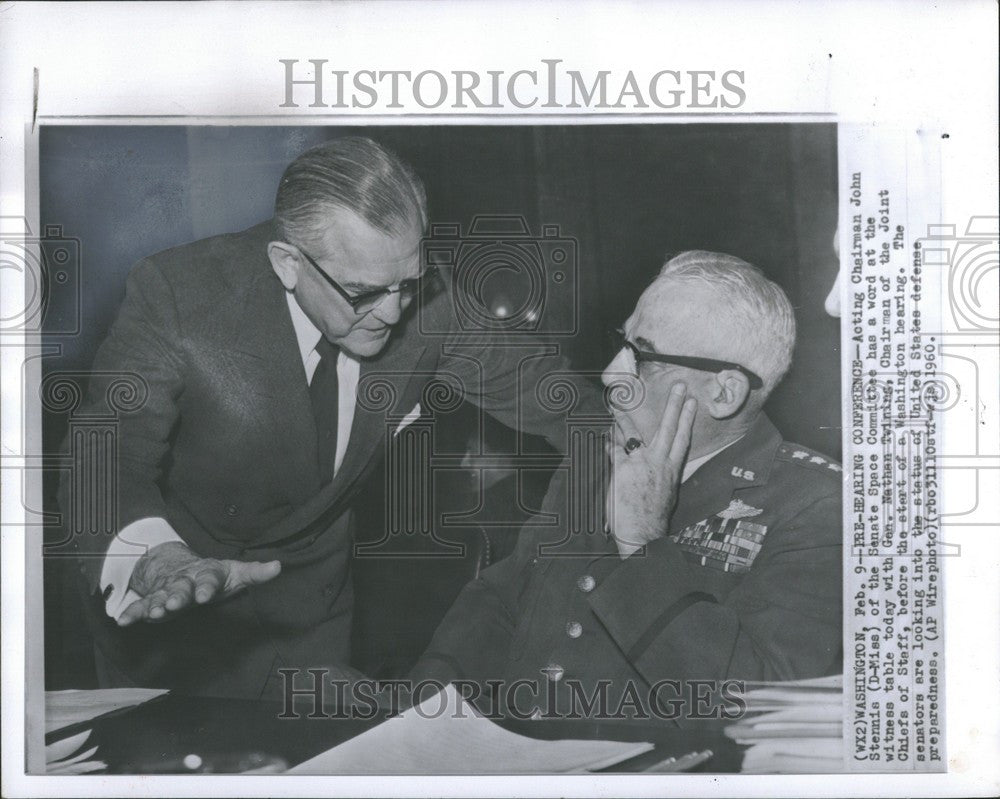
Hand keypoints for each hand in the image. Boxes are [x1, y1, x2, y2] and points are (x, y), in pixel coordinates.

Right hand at [119, 541, 280, 626]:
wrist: (181, 567)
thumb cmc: (215, 576)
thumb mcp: (236, 574)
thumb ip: (256, 573)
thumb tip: (279, 567)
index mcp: (206, 574)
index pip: (208, 579)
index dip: (207, 587)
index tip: (206, 596)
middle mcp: (184, 581)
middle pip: (180, 588)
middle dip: (177, 596)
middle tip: (173, 604)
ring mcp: (166, 591)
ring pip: (158, 597)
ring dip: (153, 605)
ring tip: (150, 614)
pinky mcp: (152, 600)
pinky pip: (140, 606)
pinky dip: (131, 613)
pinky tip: (122, 621)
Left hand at [607, 382, 696, 556]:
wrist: (643, 533)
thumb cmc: (653, 518)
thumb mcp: (665, 492)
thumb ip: (661, 474)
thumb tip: (657, 463)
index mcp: (671, 470)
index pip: (682, 439)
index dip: (687, 419)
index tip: (692, 402)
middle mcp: (658, 463)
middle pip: (667, 429)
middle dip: (674, 406)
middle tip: (680, 386)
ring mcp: (640, 464)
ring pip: (632, 434)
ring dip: (625, 416)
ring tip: (620, 401)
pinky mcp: (622, 469)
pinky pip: (613, 450)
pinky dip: (608, 441)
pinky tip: (605, 433)